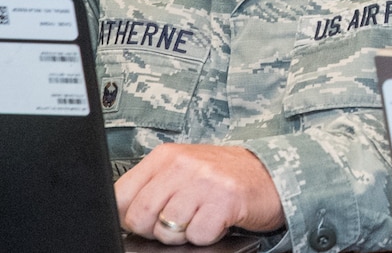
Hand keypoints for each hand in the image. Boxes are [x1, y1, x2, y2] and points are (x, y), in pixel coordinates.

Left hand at [115, 143, 283, 245]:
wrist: (271, 174)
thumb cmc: (223, 176)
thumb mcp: (183, 170)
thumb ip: (152, 186)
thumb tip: (121, 216)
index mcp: (166, 155)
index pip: (121, 195)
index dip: (129, 216)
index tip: (147, 218)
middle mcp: (183, 164)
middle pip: (140, 216)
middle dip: (155, 229)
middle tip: (177, 221)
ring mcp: (205, 181)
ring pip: (167, 229)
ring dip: (183, 234)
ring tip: (199, 218)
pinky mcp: (225, 200)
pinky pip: (197, 235)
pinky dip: (207, 236)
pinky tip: (216, 220)